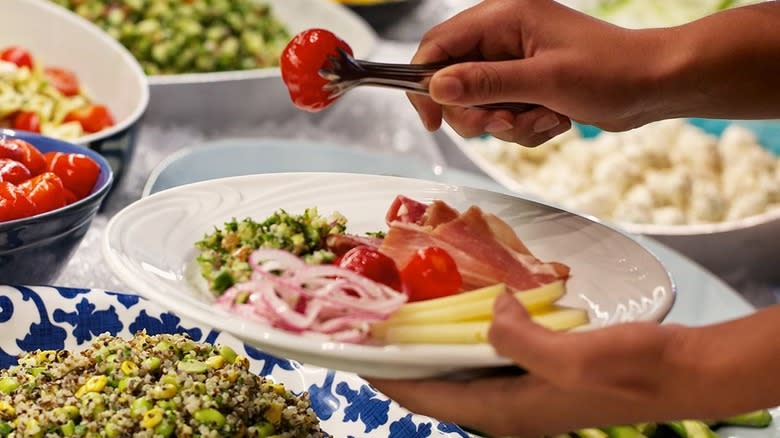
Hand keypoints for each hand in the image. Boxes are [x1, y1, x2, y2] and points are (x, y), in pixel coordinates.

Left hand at [366, 293, 698, 436]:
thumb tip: (490, 311)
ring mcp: (523, 390)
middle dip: (404, 359)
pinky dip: (468, 335)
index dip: (387, 378)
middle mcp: (506, 406)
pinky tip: (464, 308)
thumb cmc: (631, 371)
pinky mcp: (540, 372)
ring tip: (406, 314)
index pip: (427, 398)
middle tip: (374, 324)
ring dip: (433, 346)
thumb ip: (521, 341)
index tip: (353, 352)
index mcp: (505, 411)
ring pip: (461, 369)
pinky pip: (488, 355)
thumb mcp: (573, 359)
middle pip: (437, 386)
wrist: (680, 372)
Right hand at [409, 0, 675, 145]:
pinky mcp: (526, 85)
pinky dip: (523, 128)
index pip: (438, 45)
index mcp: (503, 17)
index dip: (425, 83)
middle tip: (506, 123)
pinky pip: (502, 116)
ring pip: (478, 106)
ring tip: (542, 119)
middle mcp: (503, 37)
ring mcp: (514, 63)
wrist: (654, 86)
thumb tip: (437, 87)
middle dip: (478, 113)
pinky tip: (554, 120)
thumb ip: (486, 83)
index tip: (432, 120)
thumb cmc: (609, 72)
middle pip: (453, 82)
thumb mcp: (544, 80)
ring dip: (507, 124)